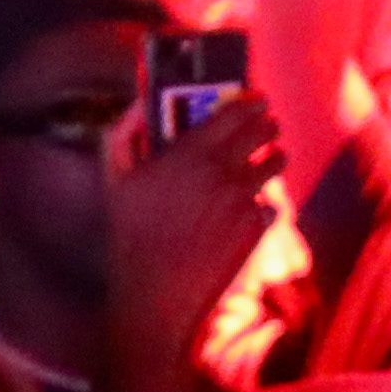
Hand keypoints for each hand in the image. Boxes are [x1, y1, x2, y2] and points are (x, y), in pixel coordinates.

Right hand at [107, 85, 282, 391]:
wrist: (158, 294)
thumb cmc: (131, 235)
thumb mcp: (116, 179)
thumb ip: (125, 132)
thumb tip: (141, 104)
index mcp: (190, 153)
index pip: (235, 112)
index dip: (251, 101)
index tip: (257, 97)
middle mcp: (223, 172)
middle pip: (263, 133)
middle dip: (268, 124)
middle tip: (268, 124)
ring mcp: (244, 200)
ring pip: (274, 164)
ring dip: (274, 157)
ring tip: (271, 158)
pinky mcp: (256, 228)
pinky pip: (267, 204)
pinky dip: (259, 204)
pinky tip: (245, 209)